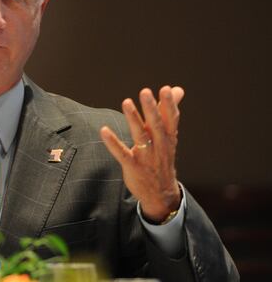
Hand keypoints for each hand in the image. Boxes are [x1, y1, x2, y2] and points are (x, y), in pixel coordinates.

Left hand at [100, 86, 183, 222]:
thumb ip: (168, 111)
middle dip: (151, 108)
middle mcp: (159, 145)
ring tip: (126, 102)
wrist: (161, 193)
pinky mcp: (133, 166)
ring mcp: (146, 156)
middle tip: (145, 92)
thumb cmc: (162, 157)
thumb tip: (177, 89)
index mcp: (168, 137)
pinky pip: (122, 153)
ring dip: (133, 119)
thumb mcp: (168, 135)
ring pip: (140, 136)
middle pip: (155, 124)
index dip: (169, 104)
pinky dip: (113, 143)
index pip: (170, 118)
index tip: (166, 89)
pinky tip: (104, 130)